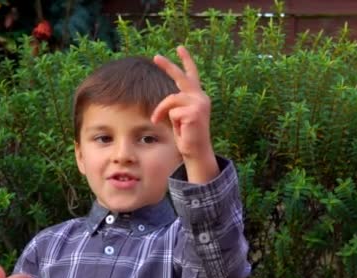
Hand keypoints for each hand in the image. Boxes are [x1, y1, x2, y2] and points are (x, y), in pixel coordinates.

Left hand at [152, 46, 218, 182]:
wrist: (196, 151)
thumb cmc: (187, 135)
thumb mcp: (178, 115)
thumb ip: (175, 103)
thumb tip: (164, 99)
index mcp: (198, 96)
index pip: (192, 75)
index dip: (186, 61)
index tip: (180, 47)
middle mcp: (201, 97)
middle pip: (181, 78)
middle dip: (168, 66)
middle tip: (155, 57)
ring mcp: (199, 103)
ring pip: (170, 99)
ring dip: (162, 111)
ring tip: (165, 122)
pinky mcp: (194, 112)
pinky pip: (172, 111)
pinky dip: (170, 120)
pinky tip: (181, 129)